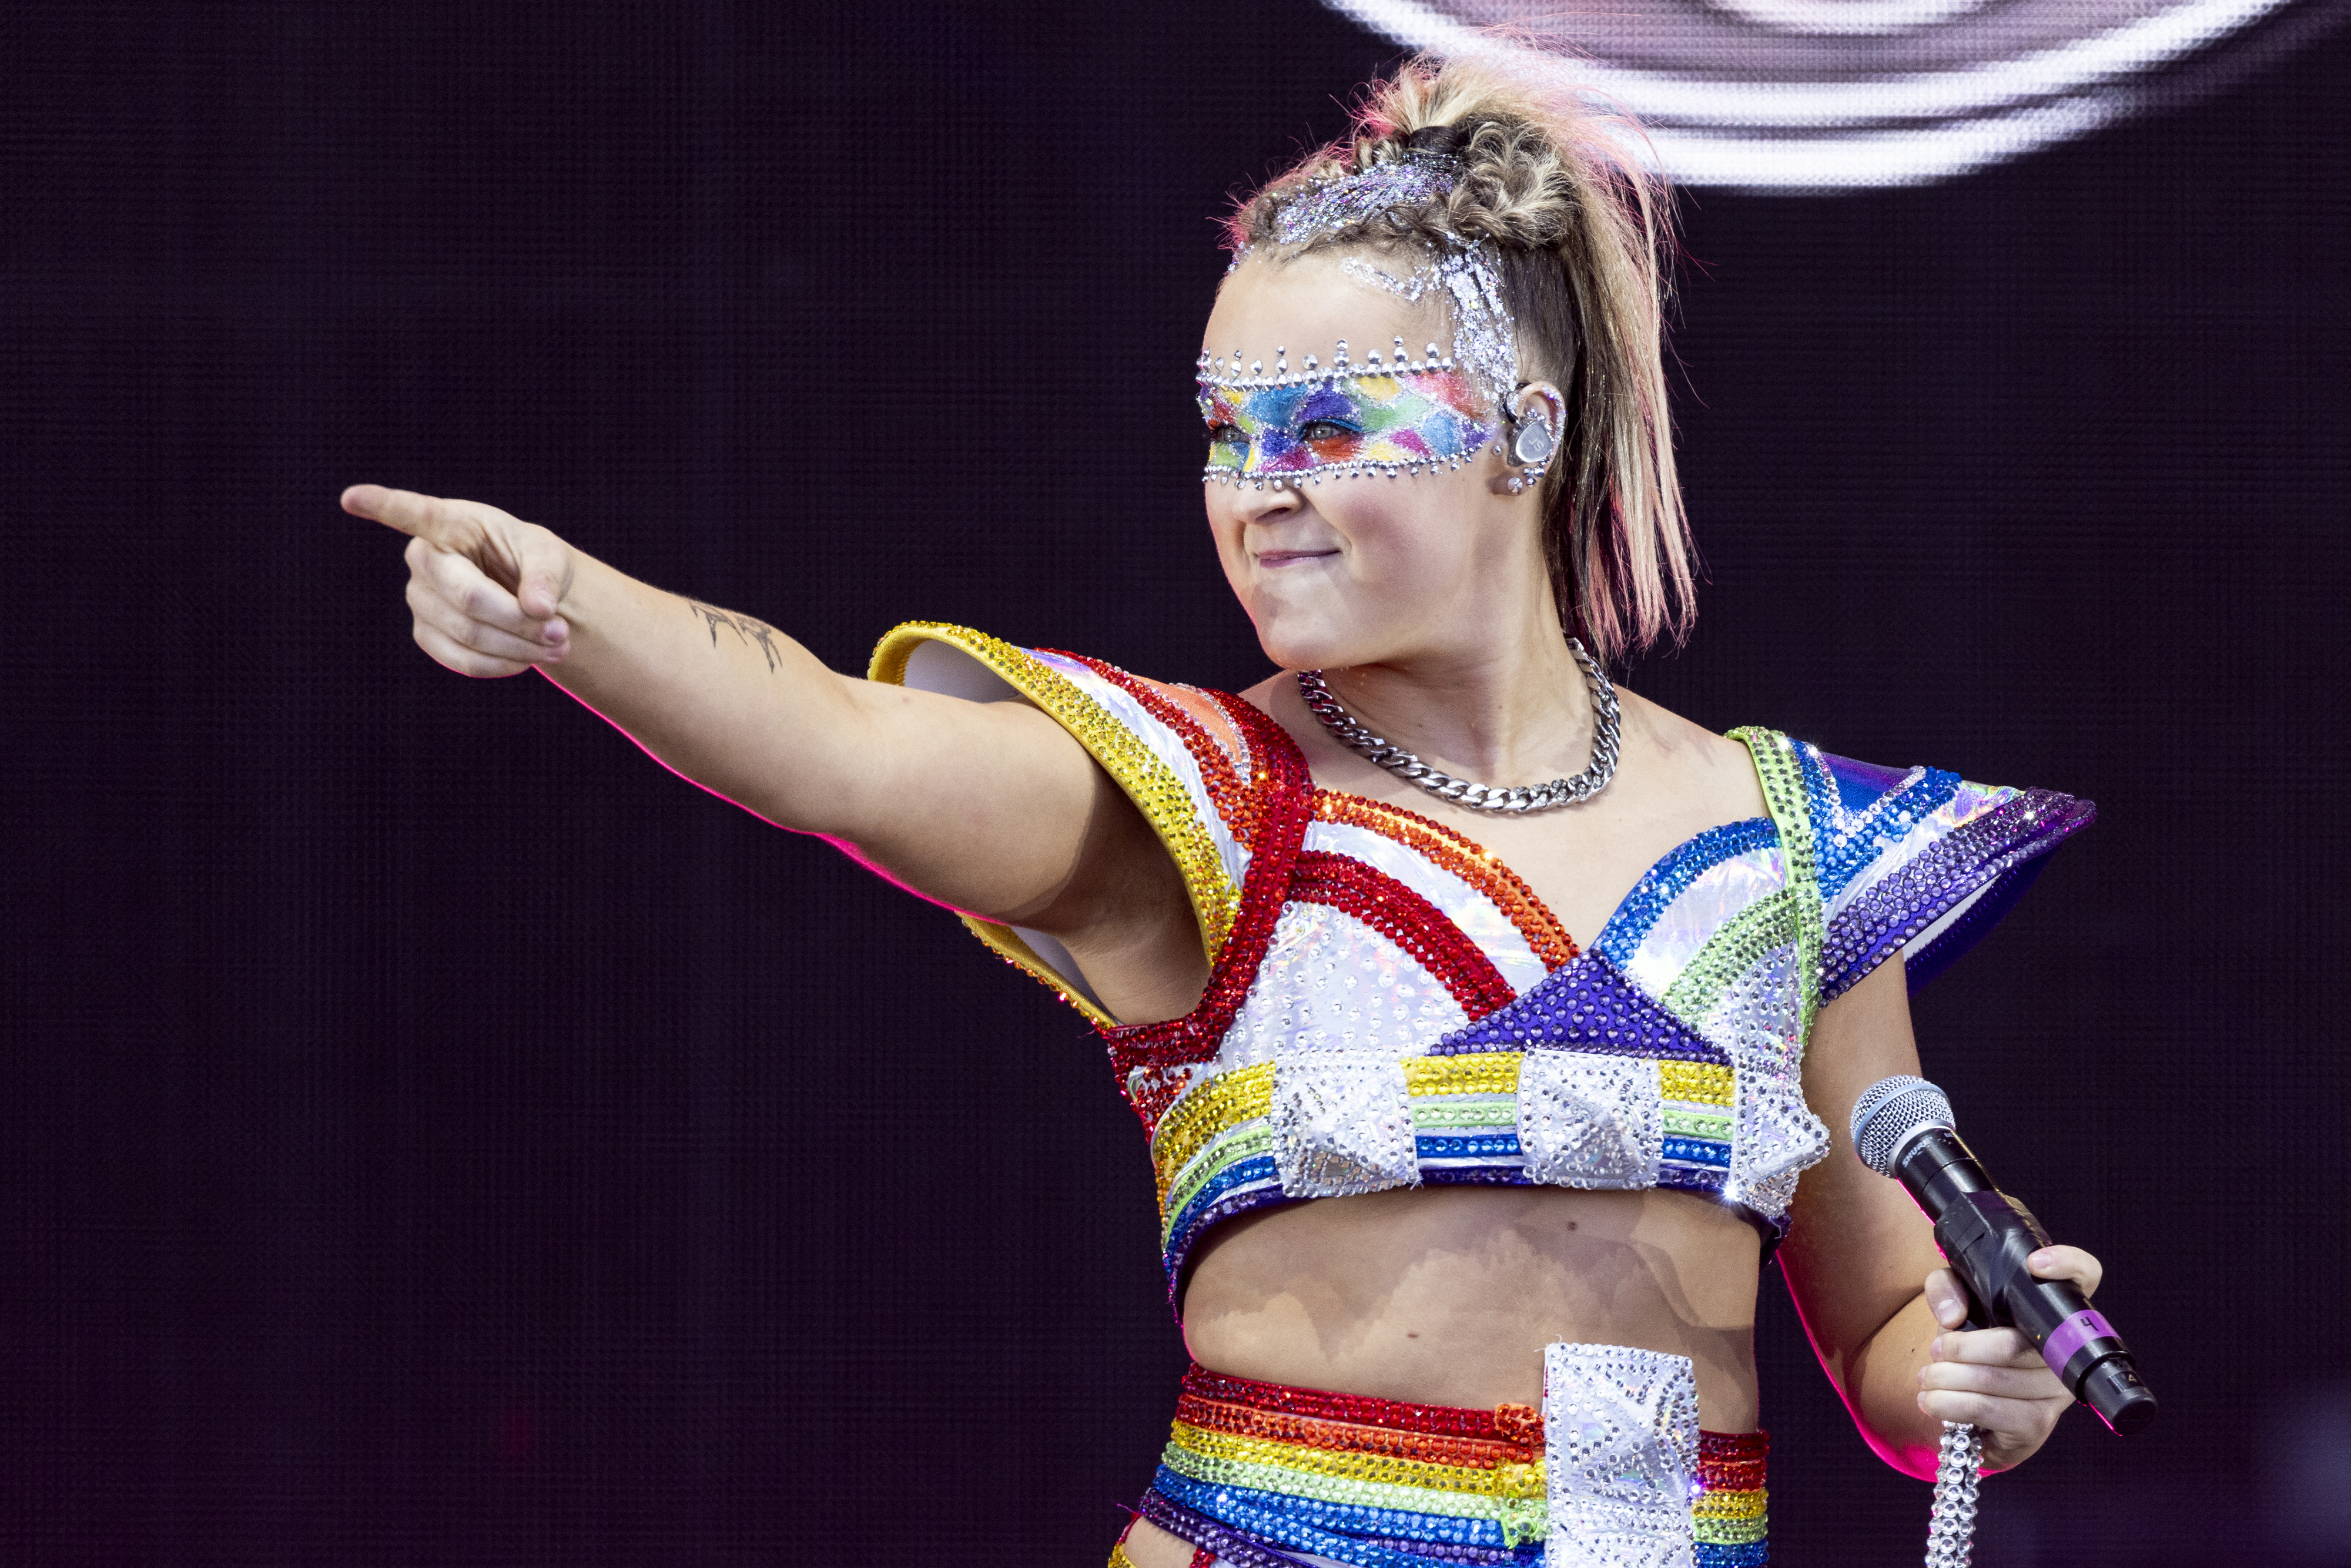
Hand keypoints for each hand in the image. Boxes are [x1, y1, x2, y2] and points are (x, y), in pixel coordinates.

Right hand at [343, 484, 574, 677]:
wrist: (528, 596)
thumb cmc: (531, 562)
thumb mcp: (549, 556)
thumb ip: (546, 576)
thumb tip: (538, 608)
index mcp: (451, 523)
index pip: (414, 513)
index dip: (382, 505)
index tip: (351, 497)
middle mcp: (425, 559)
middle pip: (469, 599)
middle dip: (520, 622)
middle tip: (562, 632)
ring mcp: (419, 599)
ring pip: (468, 635)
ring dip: (520, 647)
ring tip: (558, 644)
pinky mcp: (426, 634)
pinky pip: (462, 660)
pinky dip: (503, 664)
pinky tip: (527, 658)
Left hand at [1917, 1244, 2103, 1470]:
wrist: (1968, 1408)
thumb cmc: (1970, 1345)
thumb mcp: (1954, 1304)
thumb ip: (1947, 1288)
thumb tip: (1953, 1315)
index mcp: (2050, 1311)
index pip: (2083, 1275)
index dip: (2068, 1264)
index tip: (2035, 1264)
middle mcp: (2064, 1350)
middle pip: (2013, 1344)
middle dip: (1959, 1349)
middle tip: (1936, 1351)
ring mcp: (2056, 1390)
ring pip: (1997, 1379)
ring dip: (1948, 1378)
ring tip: (1927, 1377)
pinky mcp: (2037, 1424)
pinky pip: (1990, 1410)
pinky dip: (1950, 1404)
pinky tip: (1932, 1400)